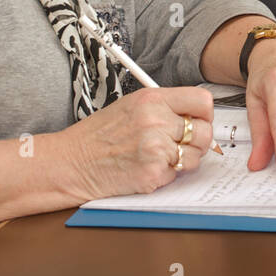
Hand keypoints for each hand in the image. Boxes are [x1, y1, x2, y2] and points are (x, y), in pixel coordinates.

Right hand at [61, 86, 214, 200]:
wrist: (71, 162)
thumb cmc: (98, 136)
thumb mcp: (131, 106)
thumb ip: (164, 108)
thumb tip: (196, 119)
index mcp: (152, 99)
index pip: (202, 100)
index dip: (205, 114)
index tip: (198, 121)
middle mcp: (156, 121)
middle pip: (204, 132)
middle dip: (197, 142)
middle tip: (179, 144)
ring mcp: (156, 149)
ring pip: (195, 157)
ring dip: (182, 161)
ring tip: (157, 157)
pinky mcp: (153, 173)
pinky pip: (176, 176)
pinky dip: (164, 176)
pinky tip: (144, 168)